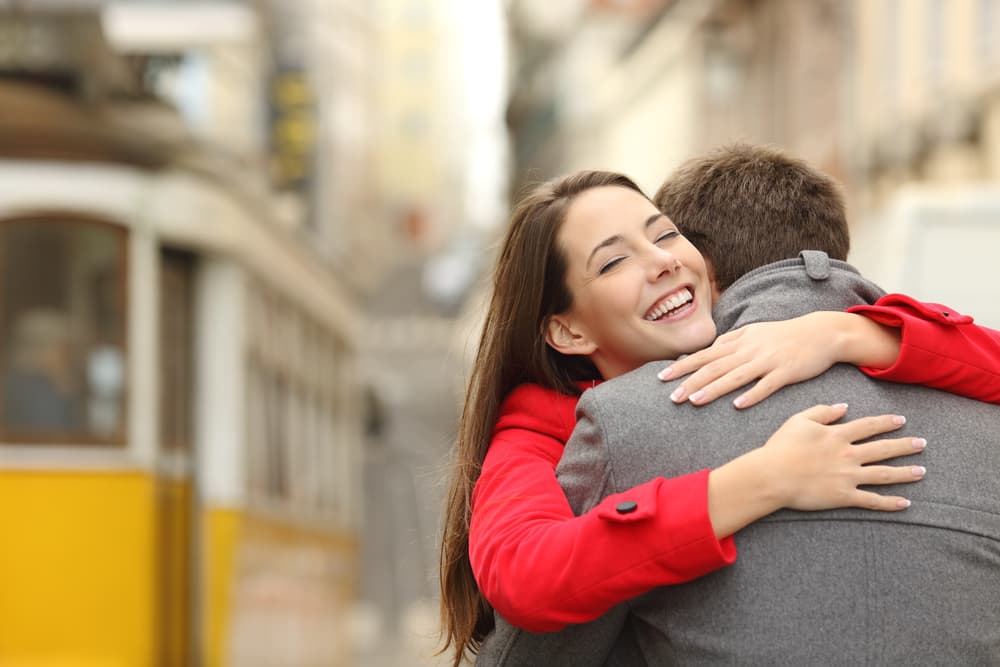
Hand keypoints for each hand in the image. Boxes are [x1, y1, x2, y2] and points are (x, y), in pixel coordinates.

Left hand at [658, 312, 898, 408]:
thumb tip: (709, 350)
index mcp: (740, 341)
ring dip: (714, 389)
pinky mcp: (786, 371)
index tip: (662, 377)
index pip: (705, 355)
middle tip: (671, 397)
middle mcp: (749, 350)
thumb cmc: (784, 334)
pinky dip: (752, 394)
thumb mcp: (754, 332)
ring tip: (694, 401)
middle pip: (715, 367)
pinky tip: (738, 405)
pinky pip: (766, 385)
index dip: (683, 366)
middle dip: (691, 381)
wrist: (821, 332)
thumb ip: (731, 341)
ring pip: (735, 376)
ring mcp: (768, 360)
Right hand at [760, 404, 925, 511]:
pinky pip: (871, 500)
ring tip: (921, 471)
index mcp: (837, 435)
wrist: (772, 475)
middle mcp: (847, 454)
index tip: (901, 421)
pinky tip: (905, 503)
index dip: (886, 422)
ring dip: (905, 472)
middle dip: (905, 445)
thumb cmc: (780, 447)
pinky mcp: (843, 496)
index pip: (868, 426)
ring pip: (884, 474)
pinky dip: (889, 503)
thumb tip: (844, 407)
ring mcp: (848, 476)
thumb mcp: (798, 420)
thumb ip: (822, 412)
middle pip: (883, 449)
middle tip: (922, 444)